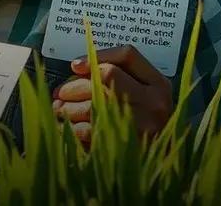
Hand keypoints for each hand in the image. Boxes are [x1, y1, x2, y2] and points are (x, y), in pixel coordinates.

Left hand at [51, 45, 172, 147]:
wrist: (159, 165)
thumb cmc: (145, 123)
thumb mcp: (145, 95)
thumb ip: (121, 76)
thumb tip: (77, 68)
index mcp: (159, 84)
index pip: (128, 55)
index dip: (97, 55)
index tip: (75, 66)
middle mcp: (153, 102)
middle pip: (106, 76)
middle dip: (75, 85)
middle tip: (61, 93)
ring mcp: (141, 125)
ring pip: (92, 103)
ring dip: (68, 106)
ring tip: (60, 110)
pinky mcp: (125, 146)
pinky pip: (87, 129)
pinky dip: (71, 127)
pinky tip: (67, 127)